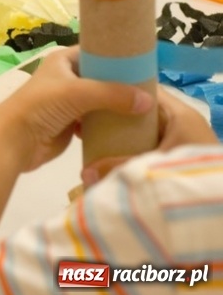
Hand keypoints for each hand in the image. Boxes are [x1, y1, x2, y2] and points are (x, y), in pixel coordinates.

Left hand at [0, 48, 153, 173]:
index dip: (119, 55)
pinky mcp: (72, 122)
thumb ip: (112, 94)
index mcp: (64, 60)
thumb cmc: (41, 106)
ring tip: (147, 110)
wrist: (16, 140)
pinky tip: (130, 128)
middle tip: (153, 91)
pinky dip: (110, 123)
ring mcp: (69, 101)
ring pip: (102, 100)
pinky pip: (97, 120)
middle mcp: (67, 77)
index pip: (97, 50)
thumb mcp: (77, 93)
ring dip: (119, 106)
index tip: (146, 64)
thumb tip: (149, 101)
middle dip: (124, 85)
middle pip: (102, 77)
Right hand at [83, 86, 219, 184]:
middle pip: (145, 108)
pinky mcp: (183, 154)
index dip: (121, 84)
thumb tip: (85, 173)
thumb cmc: (194, 177)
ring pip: (148, 127)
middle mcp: (183, 121)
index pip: (147, 86)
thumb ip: (119, 166)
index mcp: (180, 113)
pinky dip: (137, 146)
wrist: (220, 210)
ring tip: (97, 133)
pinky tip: (116, 152)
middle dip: (118, 111)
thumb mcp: (154, 167)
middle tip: (90, 115)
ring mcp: (184, 138)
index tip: (95, 87)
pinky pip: (154, 143)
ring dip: (127, 132)